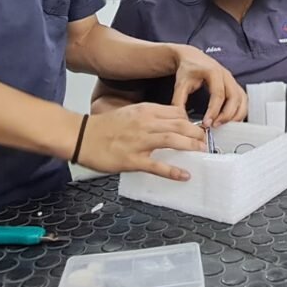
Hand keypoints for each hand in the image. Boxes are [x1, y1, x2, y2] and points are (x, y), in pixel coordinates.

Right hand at [76, 103, 206, 180]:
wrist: (80, 136)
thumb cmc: (104, 127)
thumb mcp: (130, 113)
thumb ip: (149, 117)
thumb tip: (168, 123)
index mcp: (145, 111)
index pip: (176, 112)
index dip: (190, 120)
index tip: (198, 128)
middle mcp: (145, 124)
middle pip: (179, 124)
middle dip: (196, 133)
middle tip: (205, 141)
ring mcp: (139, 142)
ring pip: (172, 140)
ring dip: (190, 146)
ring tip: (201, 152)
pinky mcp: (132, 160)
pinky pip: (156, 165)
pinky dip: (172, 171)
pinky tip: (184, 175)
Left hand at [170, 45, 247, 126]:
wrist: (192, 58)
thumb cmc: (188, 70)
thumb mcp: (180, 84)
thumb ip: (178, 101)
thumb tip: (181, 119)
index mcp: (213, 72)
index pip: (218, 94)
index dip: (214, 111)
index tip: (207, 123)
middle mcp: (226, 75)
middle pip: (234, 97)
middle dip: (226, 115)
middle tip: (215, 126)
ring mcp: (232, 80)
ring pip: (242, 99)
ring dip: (235, 115)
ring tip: (223, 125)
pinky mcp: (234, 85)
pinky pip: (242, 100)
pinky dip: (240, 111)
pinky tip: (230, 120)